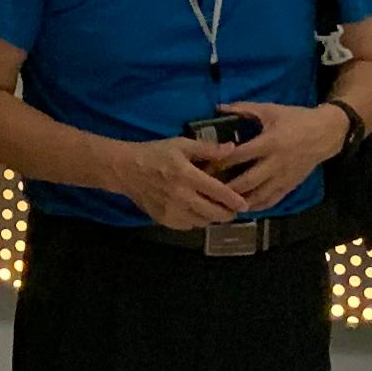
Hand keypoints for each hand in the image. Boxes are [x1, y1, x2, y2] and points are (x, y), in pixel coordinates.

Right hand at [106, 135, 251, 229]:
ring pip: (203, 222)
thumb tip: (232, 149)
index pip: (219, 193)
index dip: (236, 200)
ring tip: (216, 209)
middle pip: (214, 213)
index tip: (245, 204)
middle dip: (228, 213)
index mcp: (187, 176)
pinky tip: (196, 210)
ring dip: (212, 217)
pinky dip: (196, 220)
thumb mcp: (181, 145)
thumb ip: (207, 149)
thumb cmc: (155, 153)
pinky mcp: (164, 220)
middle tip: (233, 209)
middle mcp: (181, 197)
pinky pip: (188, 225)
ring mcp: (172, 211)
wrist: (125, 169)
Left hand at [208, 100, 349, 212]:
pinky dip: (256, 206)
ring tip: (221, 203)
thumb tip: (218, 107)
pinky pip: (271, 201)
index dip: (220, 162)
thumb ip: (244, 109)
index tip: (204, 166)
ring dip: (239, 202)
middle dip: (226, 188)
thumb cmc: (296, 119)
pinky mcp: (290, 186)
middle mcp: (276, 163)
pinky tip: (242, 207)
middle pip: (247, 181)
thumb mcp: (270, 110)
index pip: (240, 156)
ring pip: (258, 196)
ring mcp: (284, 177)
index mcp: (269, 143)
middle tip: (208, 190)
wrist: (326, 133)